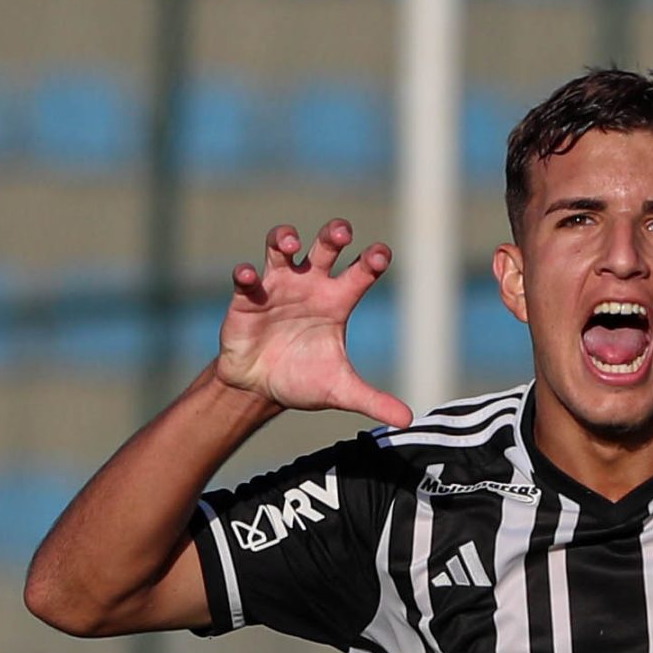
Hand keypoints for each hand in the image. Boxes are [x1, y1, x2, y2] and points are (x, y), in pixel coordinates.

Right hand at [215, 218, 411, 427]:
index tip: (381, 255)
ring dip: (284, 238)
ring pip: (281, 247)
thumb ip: (373, 400)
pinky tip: (248, 276)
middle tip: (341, 232)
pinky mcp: (247, 299)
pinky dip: (245, 274)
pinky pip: (246, 278)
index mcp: (337, 301)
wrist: (260, 389)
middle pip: (324, 247)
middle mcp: (309, 285)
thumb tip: (407, 420)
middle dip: (332, 235)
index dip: (372, 260)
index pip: (360, 272)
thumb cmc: (303, 379)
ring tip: (291, 242)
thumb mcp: (340, 390)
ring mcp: (277, 287)